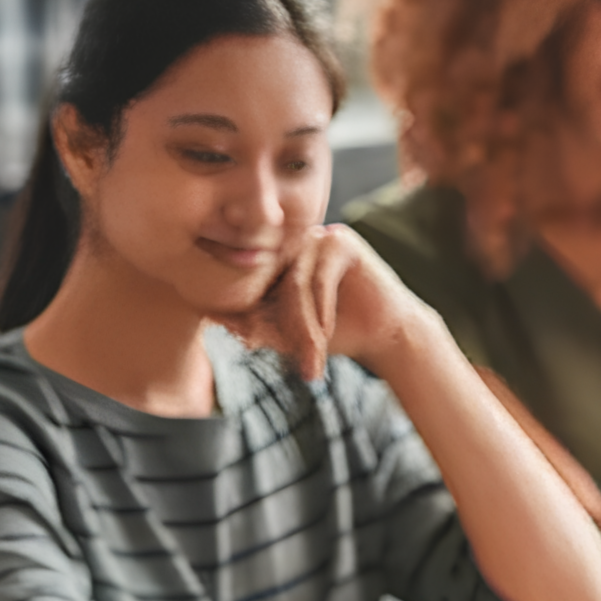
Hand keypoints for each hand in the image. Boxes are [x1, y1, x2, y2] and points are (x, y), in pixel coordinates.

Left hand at [209, 223, 432, 382]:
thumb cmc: (335, 334)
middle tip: (294, 363)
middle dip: (279, 329)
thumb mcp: (287, 334)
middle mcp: (293, 243)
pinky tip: (327, 338)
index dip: (248, 317)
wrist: (386, 336)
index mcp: (275, 259)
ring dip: (303, 328)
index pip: (249, 285)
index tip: (252, 345)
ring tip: (313, 359)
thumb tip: (213, 319)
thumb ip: (254, 326)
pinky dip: (320, 313)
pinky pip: (318, 280)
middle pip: (268, 284)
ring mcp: (317, 237)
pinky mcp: (341, 242)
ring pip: (293, 285)